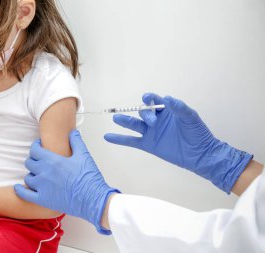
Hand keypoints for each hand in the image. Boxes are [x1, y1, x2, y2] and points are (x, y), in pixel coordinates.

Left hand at [14, 130, 118, 234]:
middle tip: (39, 160)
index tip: (40, 147)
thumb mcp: (84, 155)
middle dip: (33, 160)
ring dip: (31, 174)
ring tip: (37, 174)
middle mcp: (44, 172)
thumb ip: (76, 142)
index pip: (35, 150)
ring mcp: (42, 187)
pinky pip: (25, 194)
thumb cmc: (89, 177)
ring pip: (27, 177)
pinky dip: (20, 190)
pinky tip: (18, 187)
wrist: (93, 199)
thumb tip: (72, 132)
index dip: (36, 147)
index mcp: (53, 160)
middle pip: (29, 162)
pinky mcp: (42, 199)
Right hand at [104, 93, 252, 192]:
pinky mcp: (148, 145)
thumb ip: (179, 108)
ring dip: (124, 121)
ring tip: (116, 118)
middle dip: (145, 114)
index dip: (148, 98)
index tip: (147, 100)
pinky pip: (130, 141)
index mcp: (166, 110)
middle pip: (143, 112)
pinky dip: (119, 139)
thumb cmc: (198, 134)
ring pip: (134, 125)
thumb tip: (167, 98)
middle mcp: (156, 120)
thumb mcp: (190, 118)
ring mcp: (150, 133)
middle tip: (152, 122)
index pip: (153, 100)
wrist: (200, 155)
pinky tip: (107, 137)